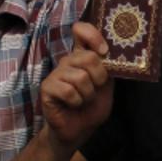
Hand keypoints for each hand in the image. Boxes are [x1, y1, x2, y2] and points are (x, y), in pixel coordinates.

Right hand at [40, 22, 111, 148]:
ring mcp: (55, 74)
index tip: (104, 51)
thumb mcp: (107, 84)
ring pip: (80, 77)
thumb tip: (114, 52)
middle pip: (88, 57)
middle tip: (96, 89)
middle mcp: (68, 61)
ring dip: (88, 94)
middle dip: (99, 78)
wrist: (79, 130)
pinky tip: (73, 105)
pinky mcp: (47, 88)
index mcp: (83, 56)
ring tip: (84, 100)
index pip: (81, 30)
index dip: (93, 35)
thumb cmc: (93, 106)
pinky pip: (69, 91)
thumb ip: (109, 67)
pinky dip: (77, 101)